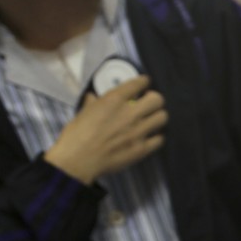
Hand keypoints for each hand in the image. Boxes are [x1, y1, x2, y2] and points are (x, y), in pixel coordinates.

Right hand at [43, 75, 166, 184]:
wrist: (78, 159)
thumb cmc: (77, 135)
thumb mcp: (83, 112)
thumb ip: (93, 103)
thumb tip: (93, 98)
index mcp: (114, 100)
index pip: (138, 83)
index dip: (144, 82)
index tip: (145, 83)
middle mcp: (129, 113)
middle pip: (157, 99)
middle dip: (155, 99)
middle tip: (150, 103)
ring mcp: (137, 132)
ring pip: (162, 118)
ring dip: (158, 117)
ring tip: (152, 119)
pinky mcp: (141, 149)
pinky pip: (160, 139)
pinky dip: (157, 137)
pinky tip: (151, 136)